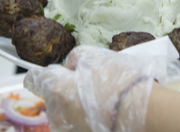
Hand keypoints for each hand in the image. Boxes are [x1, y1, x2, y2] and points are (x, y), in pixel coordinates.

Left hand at [24, 45, 156, 131]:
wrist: (146, 113)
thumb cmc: (122, 83)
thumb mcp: (95, 55)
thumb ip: (74, 58)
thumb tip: (70, 67)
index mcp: (55, 89)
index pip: (34, 79)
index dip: (44, 73)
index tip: (54, 72)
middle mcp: (56, 115)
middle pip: (53, 98)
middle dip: (67, 91)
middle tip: (92, 85)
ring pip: (67, 114)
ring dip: (78, 107)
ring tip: (103, 101)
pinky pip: (79, 126)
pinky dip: (88, 120)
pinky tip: (106, 114)